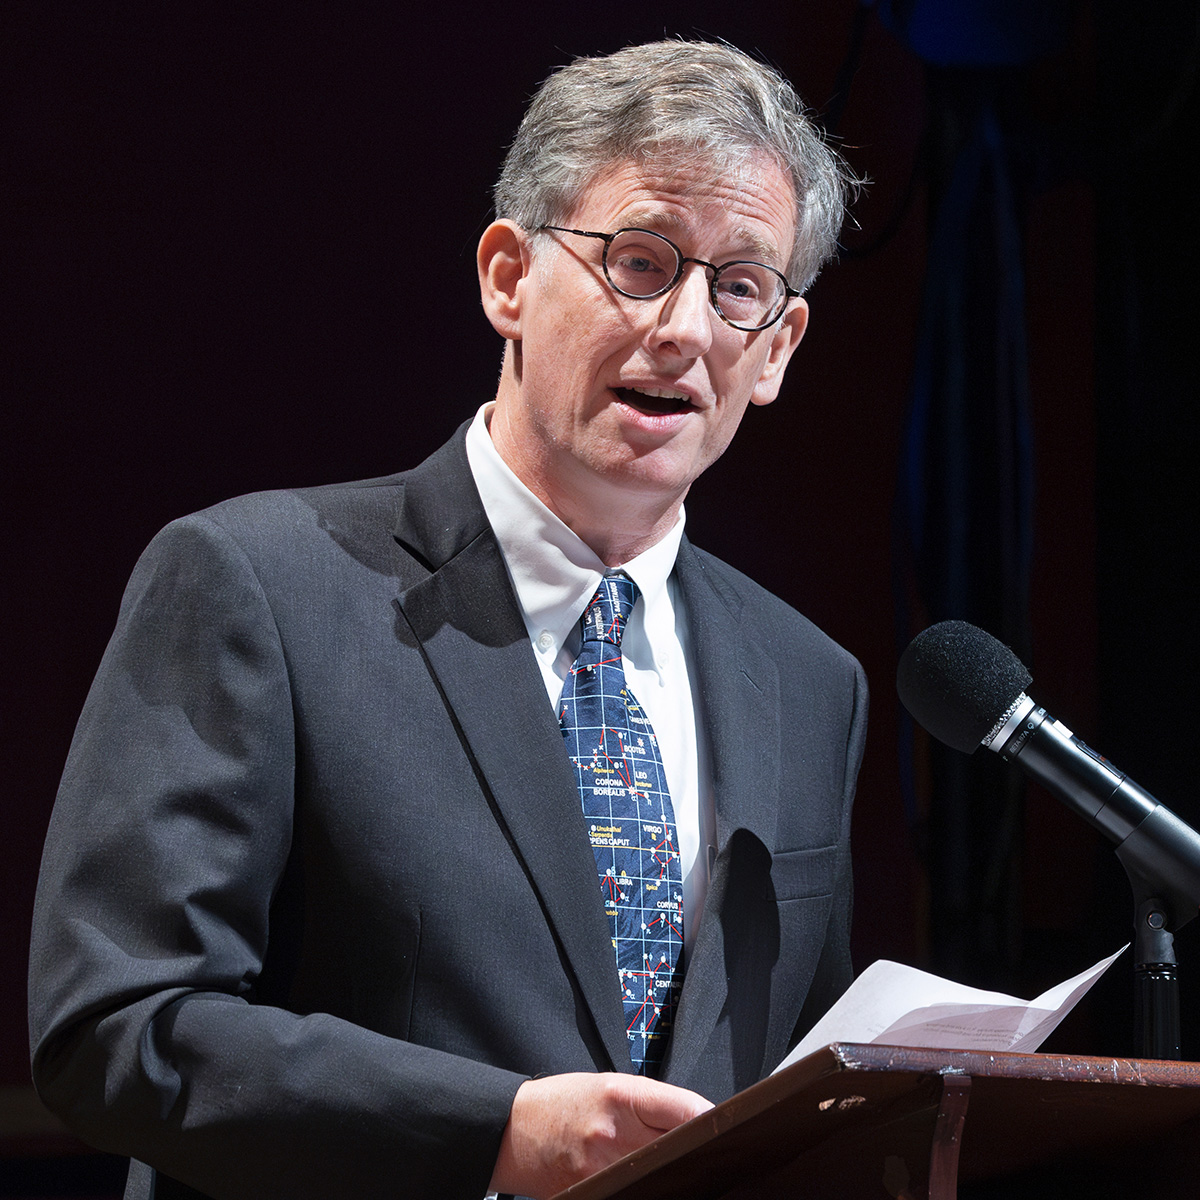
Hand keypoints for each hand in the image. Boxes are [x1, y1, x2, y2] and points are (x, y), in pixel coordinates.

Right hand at [488, 1071, 712, 1197]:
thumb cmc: (565, 1102)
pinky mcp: (594, 1194)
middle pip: (678, 1148)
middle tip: (705, 1153)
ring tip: (670, 1169)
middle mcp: (614, 1135)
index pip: (686, 1109)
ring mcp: (603, 1171)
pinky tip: (648, 1182)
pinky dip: (646, 1187)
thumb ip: (654, 1104)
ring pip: (660, 1176)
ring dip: (672, 1174)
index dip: (711, 1120)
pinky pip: (636, 1192)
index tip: (724, 1127)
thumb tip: (700, 1119)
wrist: (516, 1130)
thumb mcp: (610, 1086)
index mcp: (621, 1096)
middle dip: (694, 1151)